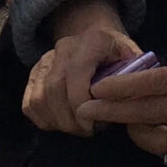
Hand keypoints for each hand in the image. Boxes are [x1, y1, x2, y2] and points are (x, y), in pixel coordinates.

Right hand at [21, 0, 141, 136]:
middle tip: (88, 131)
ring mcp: (45, 60)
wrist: (94, 35)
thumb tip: (136, 102)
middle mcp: (64, 48)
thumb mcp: (134, 59)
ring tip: (77, 127)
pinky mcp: (33, 74)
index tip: (94, 126)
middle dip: (70, 120)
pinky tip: (62, 122)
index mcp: (92, 42)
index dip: (82, 106)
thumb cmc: (118, 54)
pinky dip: (43, 120)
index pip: (76, 75)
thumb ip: (137, 78)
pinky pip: (29, 104)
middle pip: (54, 90)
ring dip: (57, 122)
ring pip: (39, 99)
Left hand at [82, 38, 166, 162]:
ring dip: (133, 132)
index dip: (120, 89)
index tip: (95, 89)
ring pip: (157, 141)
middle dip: (111, 115)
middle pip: (147, 115)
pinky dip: (157, 144)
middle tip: (84, 111)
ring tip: (121, 122)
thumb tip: (138, 77)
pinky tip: (147, 133)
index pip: (152, 85)